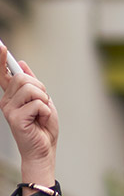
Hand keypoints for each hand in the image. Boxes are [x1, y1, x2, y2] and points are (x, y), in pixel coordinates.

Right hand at [0, 44, 56, 187]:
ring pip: (32, 89)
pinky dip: (47, 111)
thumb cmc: (43, 127)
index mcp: (11, 96)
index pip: (3, 74)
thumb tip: (22, 64)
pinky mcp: (15, 118)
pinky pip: (39, 103)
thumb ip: (32, 84)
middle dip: (40, 88)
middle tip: (43, 103)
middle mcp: (6, 101)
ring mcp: (9, 110)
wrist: (44, 150)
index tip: (1, 45)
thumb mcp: (42, 101)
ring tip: (42, 113)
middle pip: (24, 79)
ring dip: (44, 100)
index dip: (1, 59)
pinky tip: (41, 121)